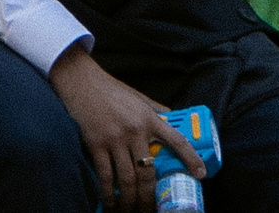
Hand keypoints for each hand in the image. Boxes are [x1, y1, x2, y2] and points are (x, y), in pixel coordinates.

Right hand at [47, 45, 201, 212]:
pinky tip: (111, 202)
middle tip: (150, 209)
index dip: (191, 159)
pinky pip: (105, 174)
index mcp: (149, 118)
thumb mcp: (137, 96)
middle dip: (150, 197)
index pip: (177, 140)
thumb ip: (155, 109)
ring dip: (131, 200)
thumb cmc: (108, 88)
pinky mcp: (95, 142)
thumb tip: (174, 118)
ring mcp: (114, 138)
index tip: (200, 175)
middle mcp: (134, 130)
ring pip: (128, 178)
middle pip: (148, 173)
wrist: (78, 78)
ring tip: (132, 210)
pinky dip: (108, 193)